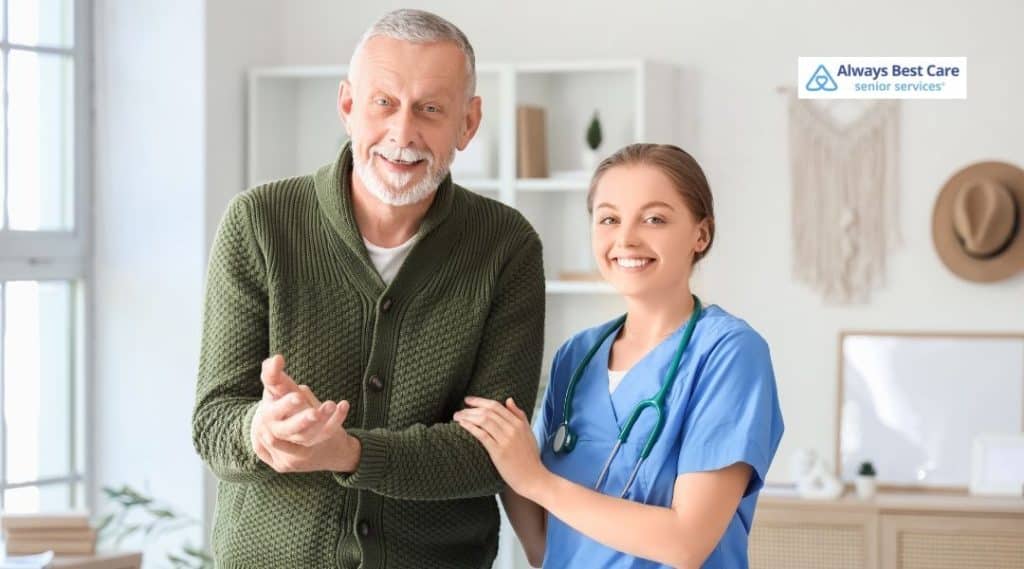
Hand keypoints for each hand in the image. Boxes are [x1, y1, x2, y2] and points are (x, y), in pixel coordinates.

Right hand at [250, 355, 360, 472]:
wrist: (287, 423)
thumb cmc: (278, 399)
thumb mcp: (275, 387)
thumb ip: (273, 373)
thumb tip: (277, 358)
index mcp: (269, 416)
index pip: (275, 414)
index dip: (286, 406)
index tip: (298, 396)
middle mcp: (282, 431)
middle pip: (291, 430)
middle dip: (303, 420)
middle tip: (316, 412)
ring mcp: (299, 439)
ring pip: (310, 435)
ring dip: (323, 420)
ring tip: (331, 404)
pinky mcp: (314, 441)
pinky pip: (327, 433)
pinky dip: (336, 420)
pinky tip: (344, 404)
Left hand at [454, 396, 548, 497]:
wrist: (533, 478)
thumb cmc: (530, 457)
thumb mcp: (528, 432)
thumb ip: (520, 416)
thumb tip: (509, 400)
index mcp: (519, 423)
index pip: (496, 406)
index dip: (480, 401)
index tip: (468, 400)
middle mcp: (512, 429)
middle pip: (488, 412)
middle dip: (471, 408)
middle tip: (459, 410)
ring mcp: (506, 440)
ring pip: (484, 421)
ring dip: (468, 416)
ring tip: (457, 417)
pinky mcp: (499, 452)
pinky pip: (482, 435)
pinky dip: (470, 427)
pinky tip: (462, 425)